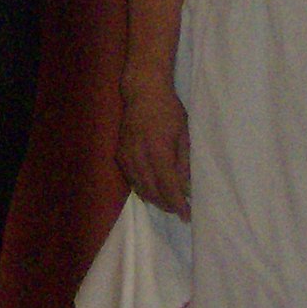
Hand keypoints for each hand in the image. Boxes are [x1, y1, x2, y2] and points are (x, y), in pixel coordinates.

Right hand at [117, 69, 190, 216]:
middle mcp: (139, 156)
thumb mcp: (183, 134)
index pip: (168, 186)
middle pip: (152, 191)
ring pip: (140, 188)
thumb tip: (186, 188)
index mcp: (158, 151)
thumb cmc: (168, 110)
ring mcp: (126, 156)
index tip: (187, 216)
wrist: (143, 91)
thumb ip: (183, 163)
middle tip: (179, 211)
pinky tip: (152, 192)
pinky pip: (131, 180)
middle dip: (166, 205)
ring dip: (154, 200)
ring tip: (168, 204)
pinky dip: (142, 189)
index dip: (177, 204)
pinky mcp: (119, 154)